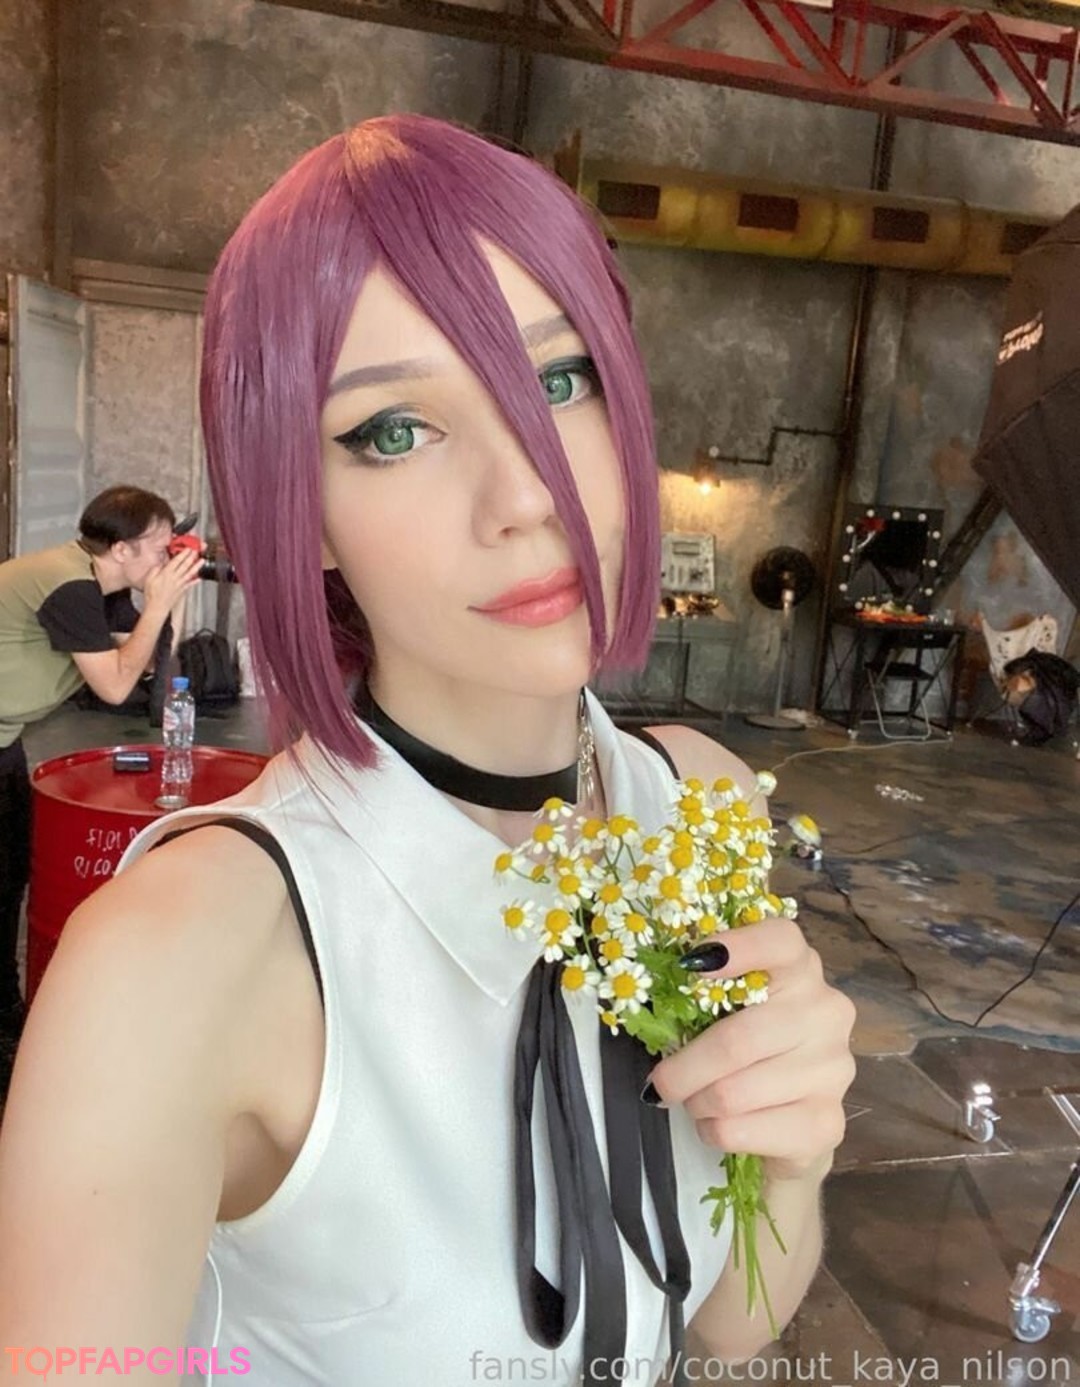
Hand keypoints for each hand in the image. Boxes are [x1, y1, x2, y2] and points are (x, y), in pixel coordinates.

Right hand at [142, 549, 202, 616]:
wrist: (157, 607)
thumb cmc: (152, 594)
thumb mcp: (149, 579)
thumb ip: (155, 569)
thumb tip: (161, 563)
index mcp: (166, 574)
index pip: (176, 561)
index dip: (183, 554)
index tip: (188, 549)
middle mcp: (175, 578)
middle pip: (185, 565)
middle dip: (192, 557)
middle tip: (197, 551)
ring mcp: (180, 584)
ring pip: (190, 573)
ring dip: (197, 566)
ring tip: (202, 561)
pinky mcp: (182, 591)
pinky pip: (190, 584)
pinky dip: (196, 581)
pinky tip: (200, 578)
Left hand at [647, 918, 855, 1182]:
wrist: (795, 1114)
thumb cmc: (749, 1046)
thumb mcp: (729, 1008)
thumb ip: (706, 995)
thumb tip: (657, 1006)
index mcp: (800, 969)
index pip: (781, 942)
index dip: (739, 947)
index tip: (691, 962)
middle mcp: (826, 1012)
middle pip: (738, 1040)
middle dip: (685, 1070)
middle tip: (661, 1084)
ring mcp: (833, 1068)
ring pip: (735, 1092)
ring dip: (698, 1103)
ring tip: (694, 1103)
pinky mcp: (828, 1121)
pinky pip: (746, 1130)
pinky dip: (715, 1131)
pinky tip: (717, 1125)